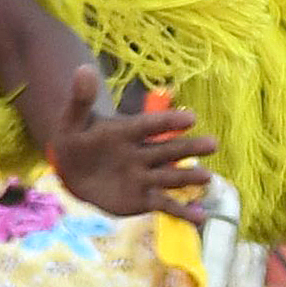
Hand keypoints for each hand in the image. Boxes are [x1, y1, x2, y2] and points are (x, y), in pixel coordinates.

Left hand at [38, 64, 214, 220]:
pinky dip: (182, 212)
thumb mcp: (73, 120)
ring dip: (187, 178)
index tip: (189, 118)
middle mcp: (144, 153)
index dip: (167, 122)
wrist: (74, 169)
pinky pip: (165, 204)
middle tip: (212, 143)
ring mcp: (145, 176)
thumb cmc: (77, 141)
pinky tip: (202, 218)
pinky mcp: (144, 198)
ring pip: (169, 177)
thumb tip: (82, 68)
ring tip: (208, 178)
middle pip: (168, 150)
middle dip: (188, 148)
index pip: (150, 125)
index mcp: (129, 131)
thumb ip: (80, 99)